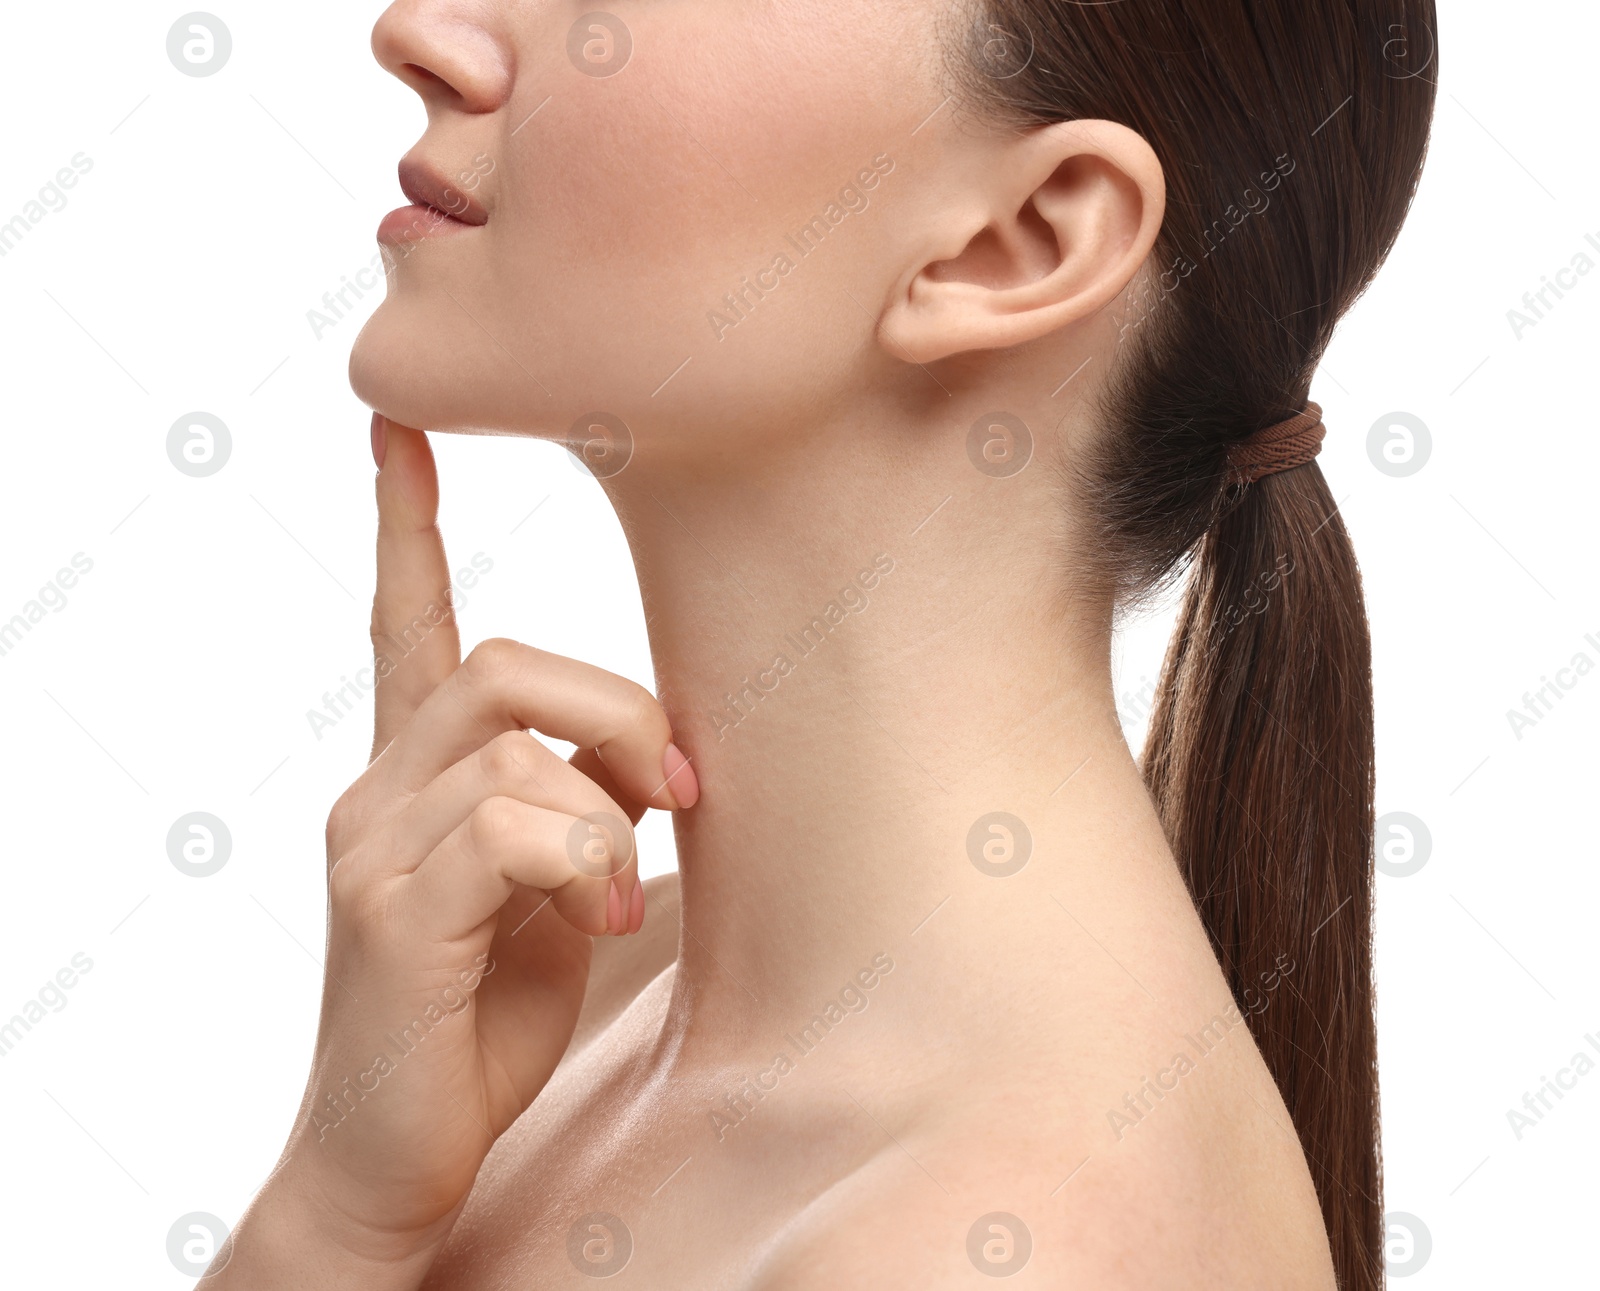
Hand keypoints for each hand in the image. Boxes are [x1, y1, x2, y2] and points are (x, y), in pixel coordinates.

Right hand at [211, 417, 696, 1285]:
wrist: (397, 1152)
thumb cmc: (483, 1016)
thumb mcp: (554, 891)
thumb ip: (582, 807)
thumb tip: (653, 759)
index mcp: (414, 776)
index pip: (402, 622)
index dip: (403, 522)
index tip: (400, 428)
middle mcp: (376, 791)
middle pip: (502, 661)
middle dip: (615, 711)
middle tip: (677, 788)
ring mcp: (372, 847)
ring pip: (513, 744)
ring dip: (606, 808)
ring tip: (622, 890)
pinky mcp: (389, 911)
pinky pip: (507, 824)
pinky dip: (583, 860)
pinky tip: (600, 916)